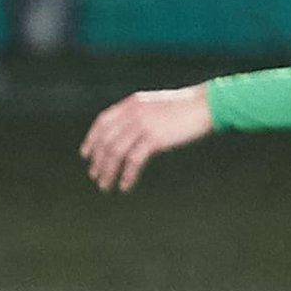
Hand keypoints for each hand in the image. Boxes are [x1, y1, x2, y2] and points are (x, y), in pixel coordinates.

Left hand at [80, 86, 213, 192]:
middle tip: (96, 177)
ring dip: (109, 172)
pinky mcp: (155, 139)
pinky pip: (134, 161)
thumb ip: (138, 116)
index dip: (92, 140)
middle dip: (98, 161)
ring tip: (106, 186)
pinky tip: (125, 186)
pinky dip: (127, 176)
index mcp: (131, 104)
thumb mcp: (155, 107)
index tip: (86, 155)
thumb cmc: (183, 109)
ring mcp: (144, 125)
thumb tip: (126, 136)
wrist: (205, 105)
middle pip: (107, 140)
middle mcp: (134, 113)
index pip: (103, 122)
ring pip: (116, 153)